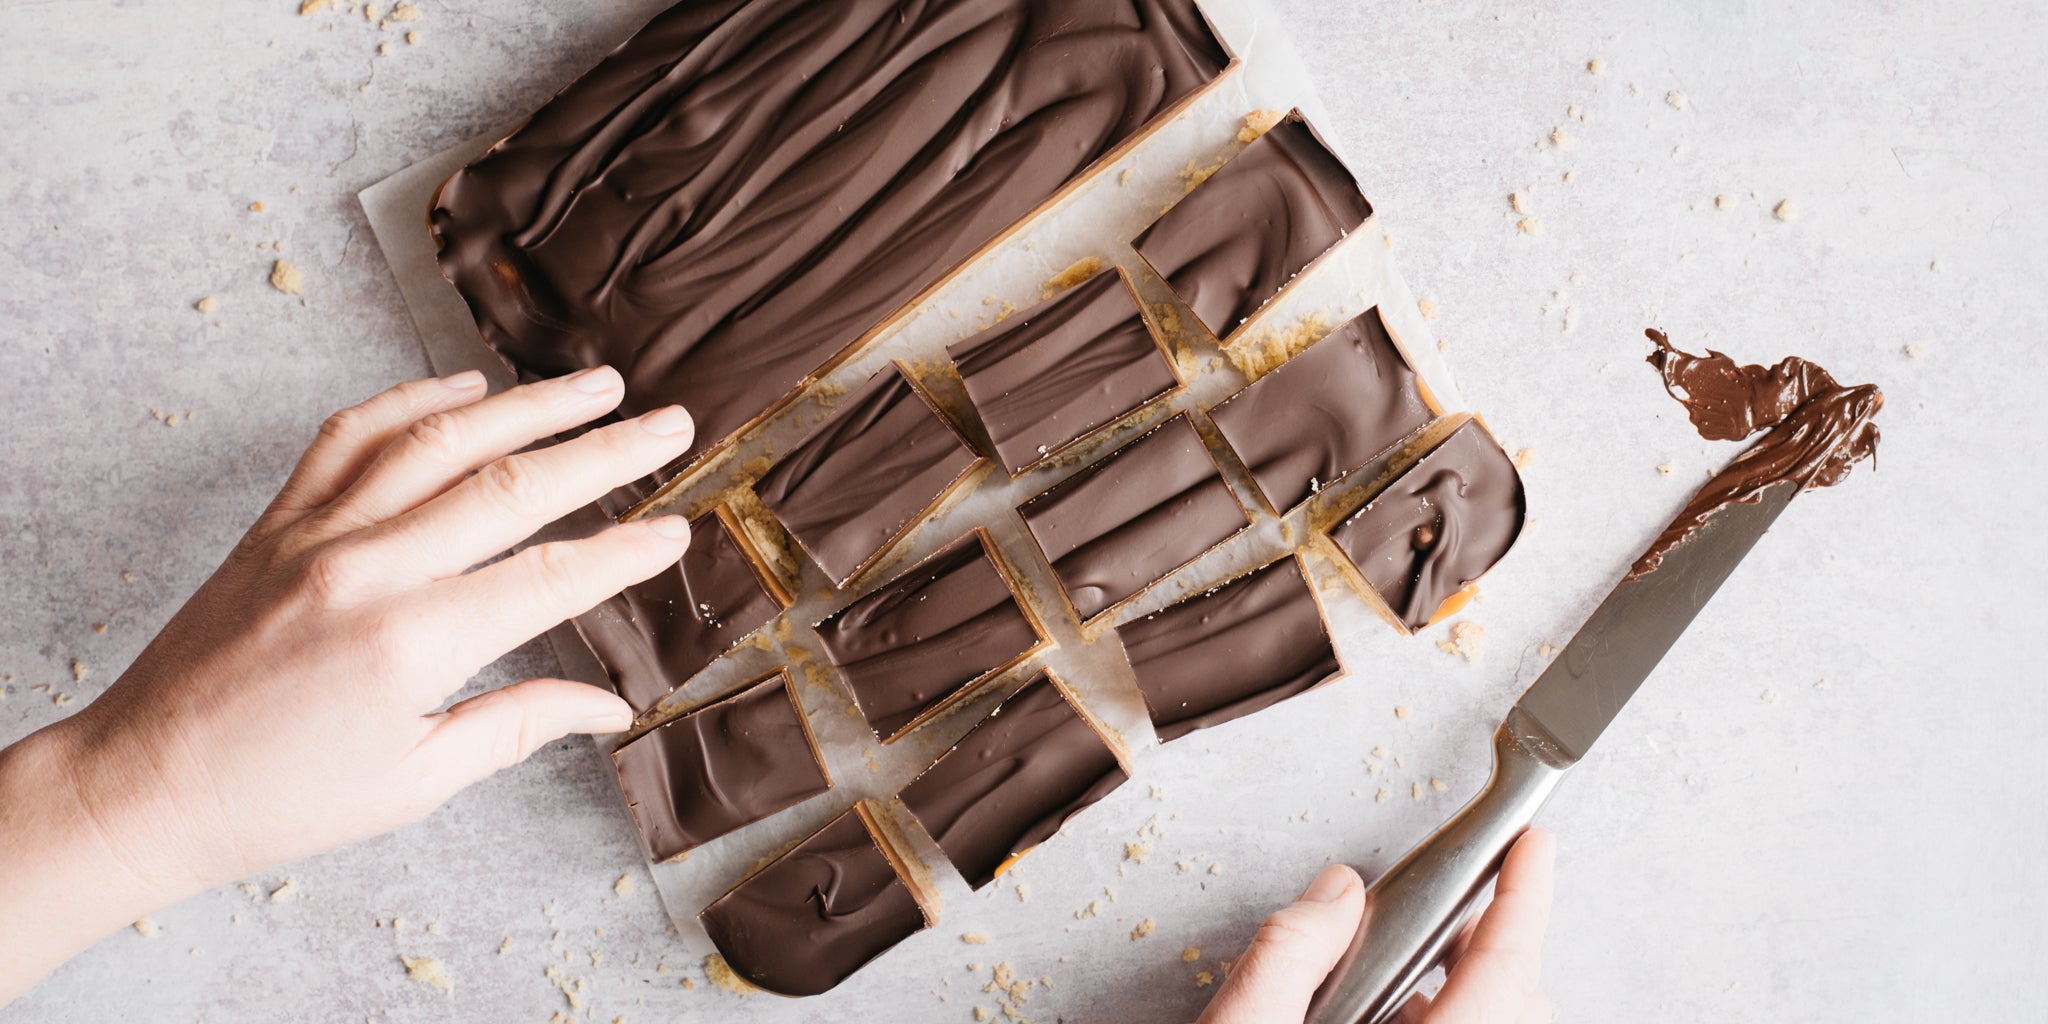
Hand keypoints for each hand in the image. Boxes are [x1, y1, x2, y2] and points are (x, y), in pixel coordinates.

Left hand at [0, 367, 692, 1001]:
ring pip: (440, 440)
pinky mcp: (278, 521)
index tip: (678, 528)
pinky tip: (467, 386)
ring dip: (527, 405)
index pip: (550, 578)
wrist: (145, 783)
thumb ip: (518, 725)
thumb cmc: (280, 797)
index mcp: (411, 643)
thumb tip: (610, 708)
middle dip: (604, 452)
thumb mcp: (414, 780)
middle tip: (670, 424)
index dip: (625, 551)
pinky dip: (413, 400)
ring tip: (595, 385)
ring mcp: (316, 533)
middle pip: (511, 488)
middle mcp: (366, 569)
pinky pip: (352, 436)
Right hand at [1199, 829, 1555, 1023]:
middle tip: (1461, 892)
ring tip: (1398, 963)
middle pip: (1511, 995)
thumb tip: (1337, 889)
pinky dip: (1438, 1014)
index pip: (1503, 966)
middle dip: (1489, 935)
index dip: (1527, 897)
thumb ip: (1291, 952)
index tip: (1536, 846)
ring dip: (1461, 984)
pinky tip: (1379, 1012)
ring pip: (1487, 1022)